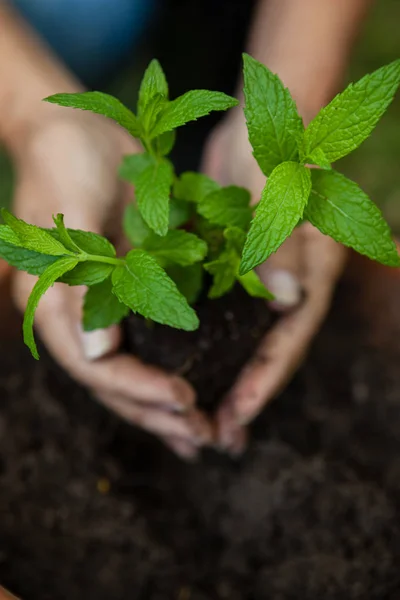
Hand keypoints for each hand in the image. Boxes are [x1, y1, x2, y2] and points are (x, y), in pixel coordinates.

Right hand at [11, 110, 210, 459]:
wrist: (72, 132)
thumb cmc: (68, 161)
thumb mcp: (74, 212)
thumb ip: (83, 278)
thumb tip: (95, 356)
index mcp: (54, 301)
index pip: (95, 366)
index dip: (137, 389)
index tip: (185, 400)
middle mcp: (74, 314)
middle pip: (112, 381)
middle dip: (155, 412)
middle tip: (201, 437)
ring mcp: (98, 306)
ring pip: (130, 371)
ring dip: (163, 405)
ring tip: (201, 434)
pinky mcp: (124, 293)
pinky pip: (147, 342)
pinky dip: (170, 368)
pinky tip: (195, 389)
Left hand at [203, 115, 346, 454]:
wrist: (264, 121)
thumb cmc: (279, 151)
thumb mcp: (282, 195)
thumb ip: (284, 246)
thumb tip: (290, 300)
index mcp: (310, 276)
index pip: (288, 342)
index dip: (264, 384)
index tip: (236, 421)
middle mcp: (289, 284)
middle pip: (268, 351)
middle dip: (242, 393)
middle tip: (213, 435)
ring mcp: (263, 277)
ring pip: (244, 337)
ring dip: (223, 372)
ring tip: (196, 408)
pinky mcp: (238, 266)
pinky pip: (224, 312)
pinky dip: (207, 338)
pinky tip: (181, 358)